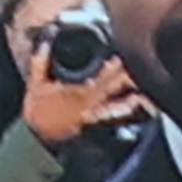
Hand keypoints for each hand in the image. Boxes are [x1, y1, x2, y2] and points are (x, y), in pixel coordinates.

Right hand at [28, 59, 143, 142]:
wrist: (36, 138)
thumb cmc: (37, 111)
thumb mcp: (35, 83)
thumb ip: (40, 62)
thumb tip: (45, 44)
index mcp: (79, 93)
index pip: (102, 78)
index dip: (114, 67)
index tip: (122, 55)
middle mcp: (90, 104)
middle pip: (114, 88)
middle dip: (127, 77)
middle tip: (140, 65)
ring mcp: (93, 114)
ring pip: (118, 104)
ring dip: (132, 95)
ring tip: (146, 87)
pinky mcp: (92, 122)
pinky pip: (111, 115)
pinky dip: (123, 109)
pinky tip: (133, 104)